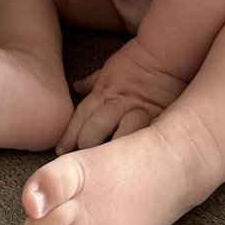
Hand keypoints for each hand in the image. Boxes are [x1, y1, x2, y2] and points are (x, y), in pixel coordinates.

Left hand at [56, 36, 186, 153]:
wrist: (163, 55)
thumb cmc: (134, 62)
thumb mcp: (109, 68)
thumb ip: (92, 82)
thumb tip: (76, 87)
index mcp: (104, 92)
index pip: (81, 116)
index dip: (69, 135)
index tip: (60, 150)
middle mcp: (118, 104)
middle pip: (95, 129)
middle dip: (85, 146)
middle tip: (79, 161)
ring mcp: (139, 113)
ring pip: (120, 137)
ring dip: (110, 153)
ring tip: (104, 169)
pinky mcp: (157, 119)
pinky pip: (145, 139)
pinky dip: (137, 151)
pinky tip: (132, 165)